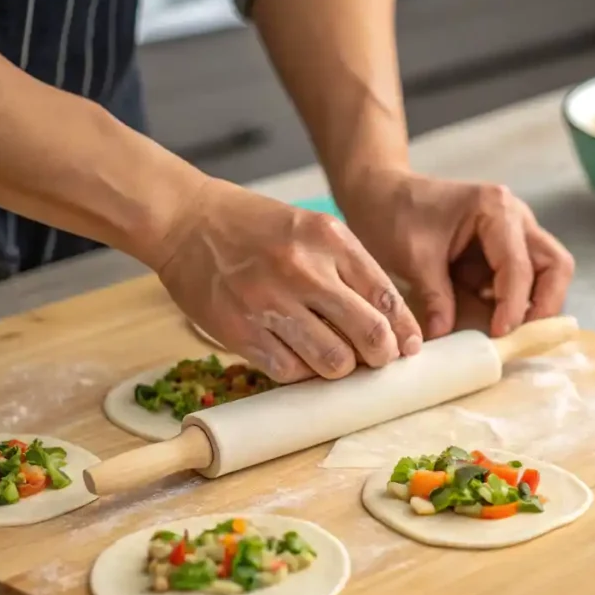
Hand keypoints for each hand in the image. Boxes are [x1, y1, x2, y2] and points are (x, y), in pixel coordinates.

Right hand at [155, 179, 422, 382]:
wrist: (185, 220)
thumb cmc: (255, 227)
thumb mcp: (311, 228)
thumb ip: (349, 268)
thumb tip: (387, 322)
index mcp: (328, 239)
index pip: (386, 296)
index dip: (405, 331)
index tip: (408, 347)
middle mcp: (303, 269)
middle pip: (368, 334)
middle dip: (382, 356)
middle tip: (378, 361)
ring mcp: (269, 302)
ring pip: (333, 361)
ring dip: (342, 369)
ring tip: (337, 361)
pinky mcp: (240, 330)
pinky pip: (289, 371)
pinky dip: (302, 373)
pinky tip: (300, 359)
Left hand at [338, 169, 574, 338]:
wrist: (382, 194)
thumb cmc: (396, 214)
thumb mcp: (412, 256)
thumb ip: (435, 296)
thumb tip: (445, 335)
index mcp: (495, 208)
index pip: (519, 265)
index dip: (513, 305)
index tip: (499, 333)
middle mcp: (515, 216)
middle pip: (556, 265)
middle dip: (545, 304)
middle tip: (520, 334)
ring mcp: (515, 232)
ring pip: (549, 272)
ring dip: (535, 303)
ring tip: (506, 328)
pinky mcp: (505, 249)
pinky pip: (526, 279)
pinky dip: (518, 301)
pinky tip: (492, 316)